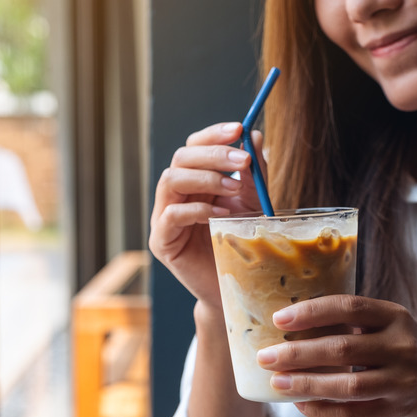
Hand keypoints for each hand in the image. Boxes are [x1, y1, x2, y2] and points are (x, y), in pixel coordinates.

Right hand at [149, 122, 266, 309]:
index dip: (213, 135)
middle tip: (242, 160)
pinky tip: (220, 215)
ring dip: (205, 178)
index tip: (238, 129)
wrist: (236, 287)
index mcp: (194, 181)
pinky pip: (171, 215)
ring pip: (170, 180)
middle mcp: (175, 195)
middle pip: (181, 157)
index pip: (194, 146)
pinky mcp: (161, 242)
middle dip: (213, 154)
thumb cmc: (241, 243)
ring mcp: (164, 217)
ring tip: (234, 188)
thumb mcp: (252, 202)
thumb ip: (253, 173)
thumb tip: (254, 135)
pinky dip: (197, 209)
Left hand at [256, 295, 416, 416]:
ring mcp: (403, 380)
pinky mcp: (397, 409)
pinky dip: (324, 412)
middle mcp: (402, 346)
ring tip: (277, 382)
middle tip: (267, 356)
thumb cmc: (399, 345)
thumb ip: (350, 320)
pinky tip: (301, 404)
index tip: (279, 319)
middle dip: (299, 353)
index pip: (349, 307)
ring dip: (307, 385)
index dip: (312, 312)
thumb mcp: (386, 323)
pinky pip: (355, 415)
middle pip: (343, 349)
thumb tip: (289, 320)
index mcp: (395, 315)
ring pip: (348, 386)